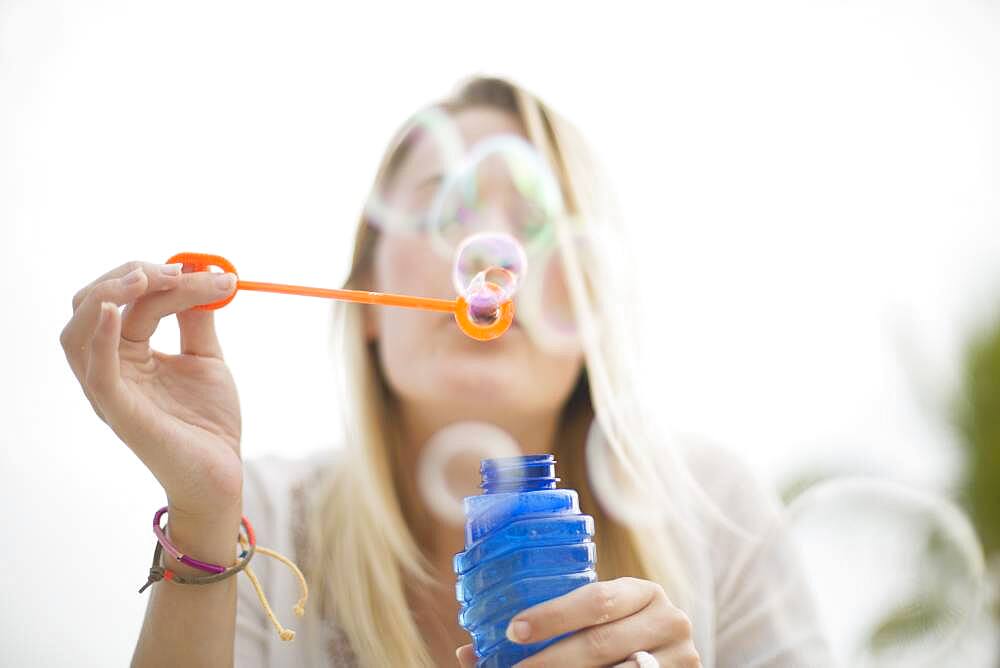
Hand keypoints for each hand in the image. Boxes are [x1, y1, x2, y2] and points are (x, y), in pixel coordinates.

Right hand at [59, 260, 243, 517]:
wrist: (223, 472)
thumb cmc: (209, 422)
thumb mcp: (206, 358)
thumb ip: (197, 318)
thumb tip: (201, 273)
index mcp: (128, 353)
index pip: (129, 299)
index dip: (158, 275)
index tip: (200, 268)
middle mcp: (109, 368)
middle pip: (92, 305)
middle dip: (130, 275)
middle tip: (176, 269)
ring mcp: (108, 390)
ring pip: (78, 332)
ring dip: (108, 294)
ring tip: (146, 276)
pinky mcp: (117, 411)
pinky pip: (96, 369)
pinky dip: (101, 335)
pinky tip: (117, 309)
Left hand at [456, 577, 700, 667]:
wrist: (668, 662)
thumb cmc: (618, 636)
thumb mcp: (596, 621)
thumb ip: (546, 627)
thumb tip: (467, 654)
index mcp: (643, 592)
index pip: (596, 599)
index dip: (553, 615)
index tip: (513, 631)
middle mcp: (669, 620)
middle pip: (599, 645)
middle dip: (549, 661)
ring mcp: (681, 658)